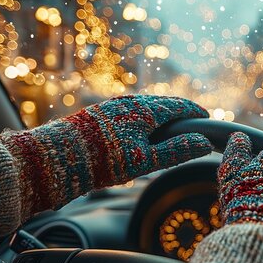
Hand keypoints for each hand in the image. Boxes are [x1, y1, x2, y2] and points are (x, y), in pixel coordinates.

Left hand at [0, 95, 211, 216]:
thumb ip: (176, 151)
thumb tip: (203, 142)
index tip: (206, 117)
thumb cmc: (102, 160)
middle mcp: (130, 103)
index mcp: (145, 110)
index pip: (179, 106)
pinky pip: (130, 113)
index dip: (195, 112)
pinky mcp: (100, 115)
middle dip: (180, 111)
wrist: (55, 158)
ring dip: (161, 115)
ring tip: (169, 127)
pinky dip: (145, 119)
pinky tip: (140, 131)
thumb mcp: (145, 160)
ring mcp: (113, 107)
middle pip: (162, 104)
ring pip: (145, 108)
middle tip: (192, 120)